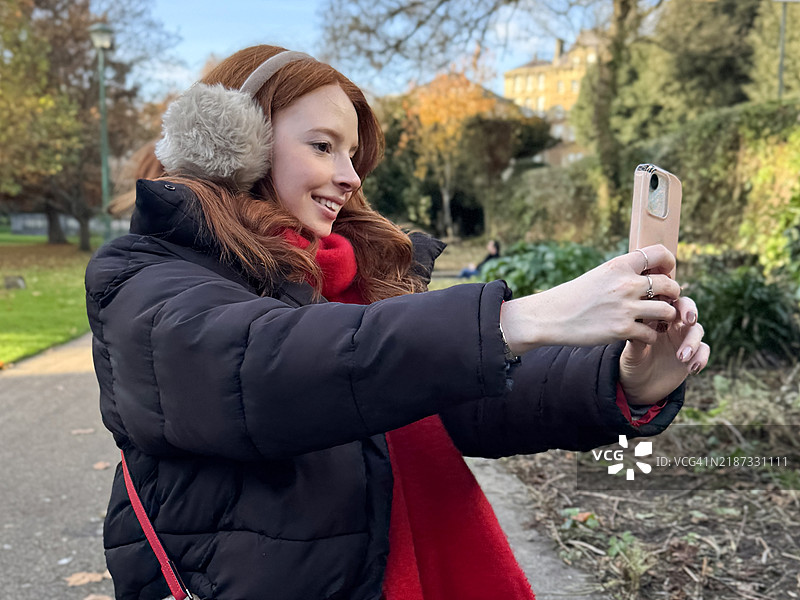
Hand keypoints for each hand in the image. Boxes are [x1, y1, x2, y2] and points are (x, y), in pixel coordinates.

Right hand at [500, 244, 682, 352]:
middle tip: (663, 301)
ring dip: (665, 317)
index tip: (665, 273)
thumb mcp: (599, 276)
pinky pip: (652, 333)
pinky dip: (650, 336)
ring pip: (667, 310)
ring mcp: (626, 308)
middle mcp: (626, 284)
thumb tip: (648, 273)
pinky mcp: (622, 329)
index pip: (660, 253)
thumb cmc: (574, 297)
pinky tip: (641, 335)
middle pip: (670, 284)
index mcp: (619, 266)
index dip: (669, 263)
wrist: (551, 316)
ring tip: (656, 320)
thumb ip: (623, 274)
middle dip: (672, 294)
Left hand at [619, 294, 709, 404]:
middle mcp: (671, 324)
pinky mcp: (694, 354)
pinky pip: (704, 350)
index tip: (668, 304)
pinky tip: (693, 368)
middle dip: (690, 311)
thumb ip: (636, 341)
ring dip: (692, 342)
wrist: (640, 386)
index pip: (665, 300)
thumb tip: (638, 328)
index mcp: (655, 318)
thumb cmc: (632, 364)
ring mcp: (684, 338)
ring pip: (697, 330)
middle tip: (689, 320)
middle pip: (687, 308)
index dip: (670, 297)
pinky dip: (701, 357)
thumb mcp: (631, 354)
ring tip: (681, 357)